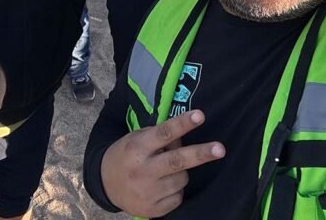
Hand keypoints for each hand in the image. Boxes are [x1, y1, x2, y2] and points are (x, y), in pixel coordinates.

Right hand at [101, 109, 224, 216]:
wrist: (105, 184)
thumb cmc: (126, 155)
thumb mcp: (137, 139)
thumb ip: (159, 136)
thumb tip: (186, 132)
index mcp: (137, 147)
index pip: (163, 134)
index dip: (182, 124)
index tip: (200, 115)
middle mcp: (143, 170)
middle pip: (177, 161)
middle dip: (200, 154)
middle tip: (220, 149)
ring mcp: (148, 192)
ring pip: (182, 179)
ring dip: (181, 172)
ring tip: (166, 170)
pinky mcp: (153, 210)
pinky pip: (178, 196)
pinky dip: (175, 189)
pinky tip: (162, 185)